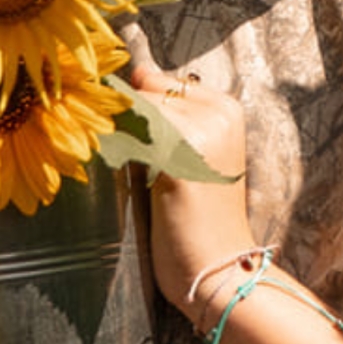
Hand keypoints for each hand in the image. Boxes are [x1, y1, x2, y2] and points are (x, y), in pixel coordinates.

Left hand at [124, 28, 253, 313]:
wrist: (219, 270)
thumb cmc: (200, 218)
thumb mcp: (191, 156)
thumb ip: (167, 117)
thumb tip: (135, 73)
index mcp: (226, 108)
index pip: (159, 81)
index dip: (136, 108)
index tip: (130, 141)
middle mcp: (219, 112)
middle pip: (144, 94)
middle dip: (125, 123)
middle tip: (127, 164)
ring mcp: (203, 132)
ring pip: (134, 113)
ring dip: (117, 138)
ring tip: (127, 174)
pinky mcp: (179, 157)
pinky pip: (131, 136)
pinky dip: (116, 151)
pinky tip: (120, 175)